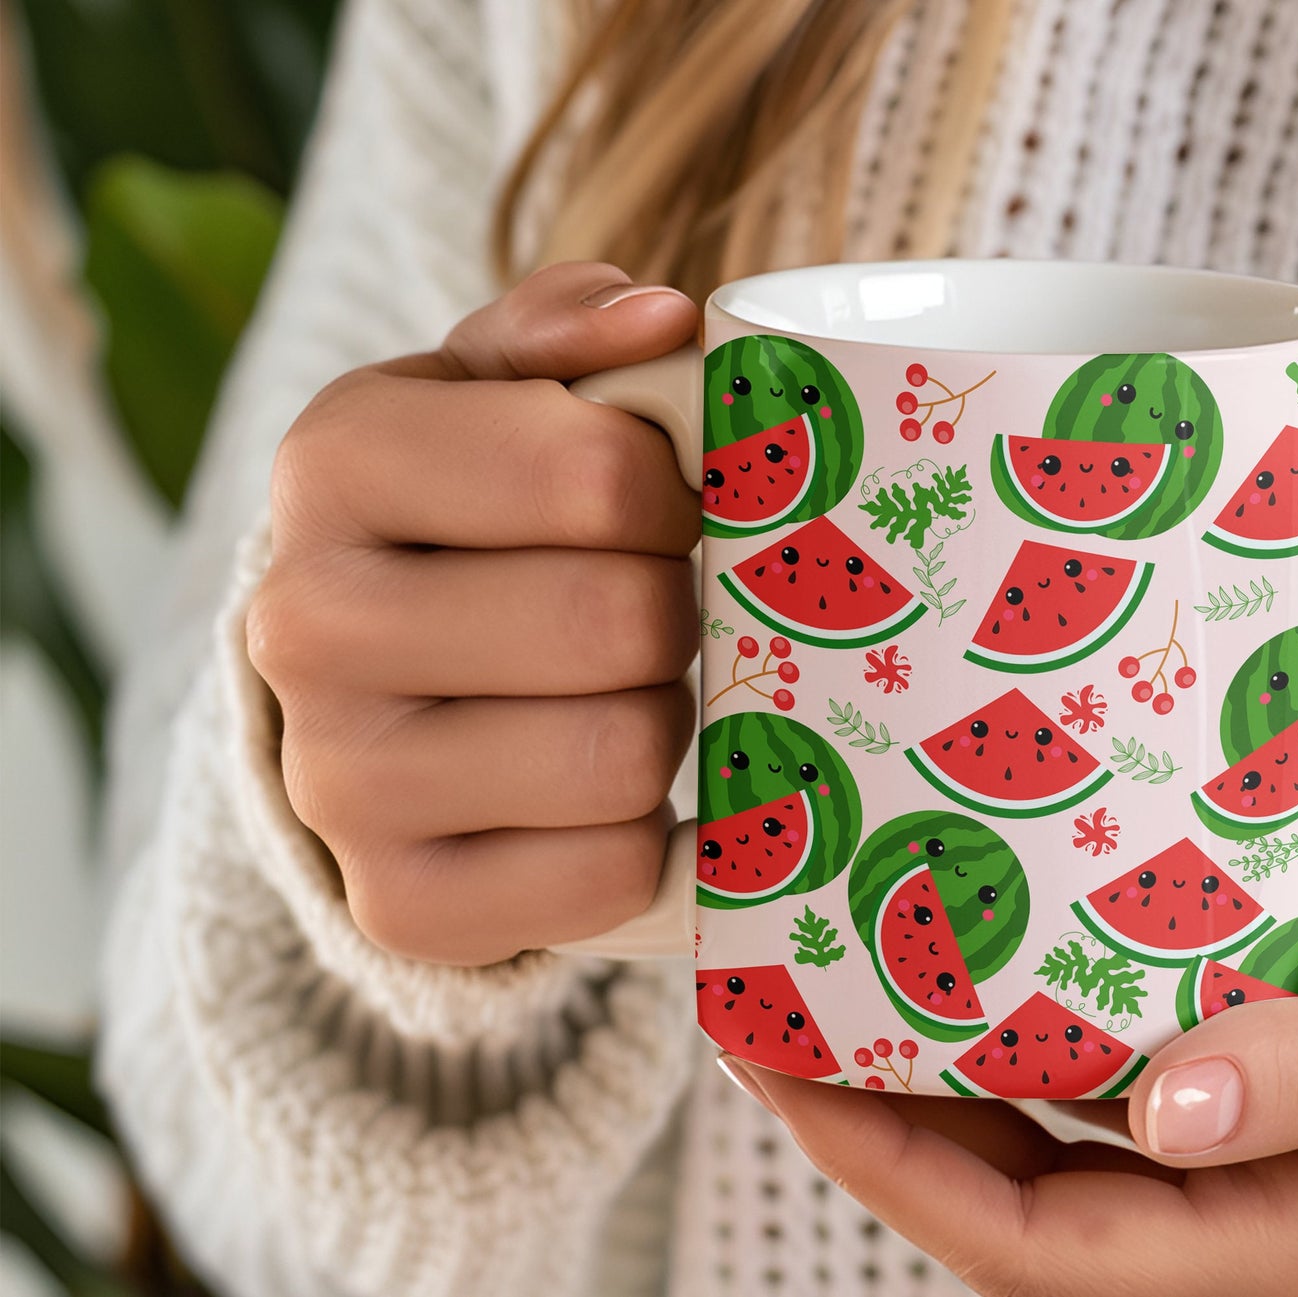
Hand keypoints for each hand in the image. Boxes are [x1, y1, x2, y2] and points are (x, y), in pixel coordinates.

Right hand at [248, 263, 700, 964]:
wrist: (382, 688)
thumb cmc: (475, 515)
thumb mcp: (498, 395)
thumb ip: (569, 335)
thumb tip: (661, 322)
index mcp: (336, 461)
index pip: (599, 477)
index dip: (678, 494)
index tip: (666, 505)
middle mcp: (306, 622)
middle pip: (618, 624)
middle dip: (676, 612)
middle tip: (657, 607)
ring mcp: (340, 780)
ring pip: (622, 756)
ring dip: (666, 722)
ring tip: (627, 692)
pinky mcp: (402, 903)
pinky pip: (612, 875)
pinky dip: (652, 835)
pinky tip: (616, 793)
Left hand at [727, 966, 1297, 1296]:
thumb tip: (1170, 1104)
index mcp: (1242, 1260)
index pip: (1016, 1240)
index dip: (885, 1163)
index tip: (783, 1071)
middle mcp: (1204, 1242)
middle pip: (995, 1198)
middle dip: (878, 1116)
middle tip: (781, 1003)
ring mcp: (1209, 1190)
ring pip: (1032, 1152)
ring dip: (940, 1079)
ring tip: (853, 977)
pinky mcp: (1219, 1137)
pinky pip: (1088, 1109)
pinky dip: (1023, 1053)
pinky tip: (983, 971)